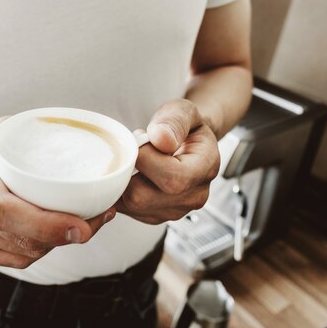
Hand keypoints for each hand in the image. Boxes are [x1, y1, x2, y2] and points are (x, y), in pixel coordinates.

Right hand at [0, 117, 114, 268]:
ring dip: (60, 242)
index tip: (82, 225)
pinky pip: (16, 259)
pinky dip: (42, 248)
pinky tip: (59, 232)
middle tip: (101, 217)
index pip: (2, 209)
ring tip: (89, 220)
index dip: (44, 223)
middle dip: (66, 234)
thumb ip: (33, 135)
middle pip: (19, 237)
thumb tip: (85, 133)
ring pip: (24, 253)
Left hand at [116, 99, 219, 223]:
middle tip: (133, 150)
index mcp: (205, 169)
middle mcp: (193, 196)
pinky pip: (125, 209)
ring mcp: (174, 210)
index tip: (141, 140)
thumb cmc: (185, 127)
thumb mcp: (184, 111)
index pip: (170, 177)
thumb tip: (162, 139)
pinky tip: (130, 173)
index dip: (145, 158)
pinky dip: (120, 191)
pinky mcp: (155, 216)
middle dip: (127, 171)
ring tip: (135, 161)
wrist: (189, 143)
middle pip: (143, 197)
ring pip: (130, 205)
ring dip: (122, 181)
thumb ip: (174, 120)